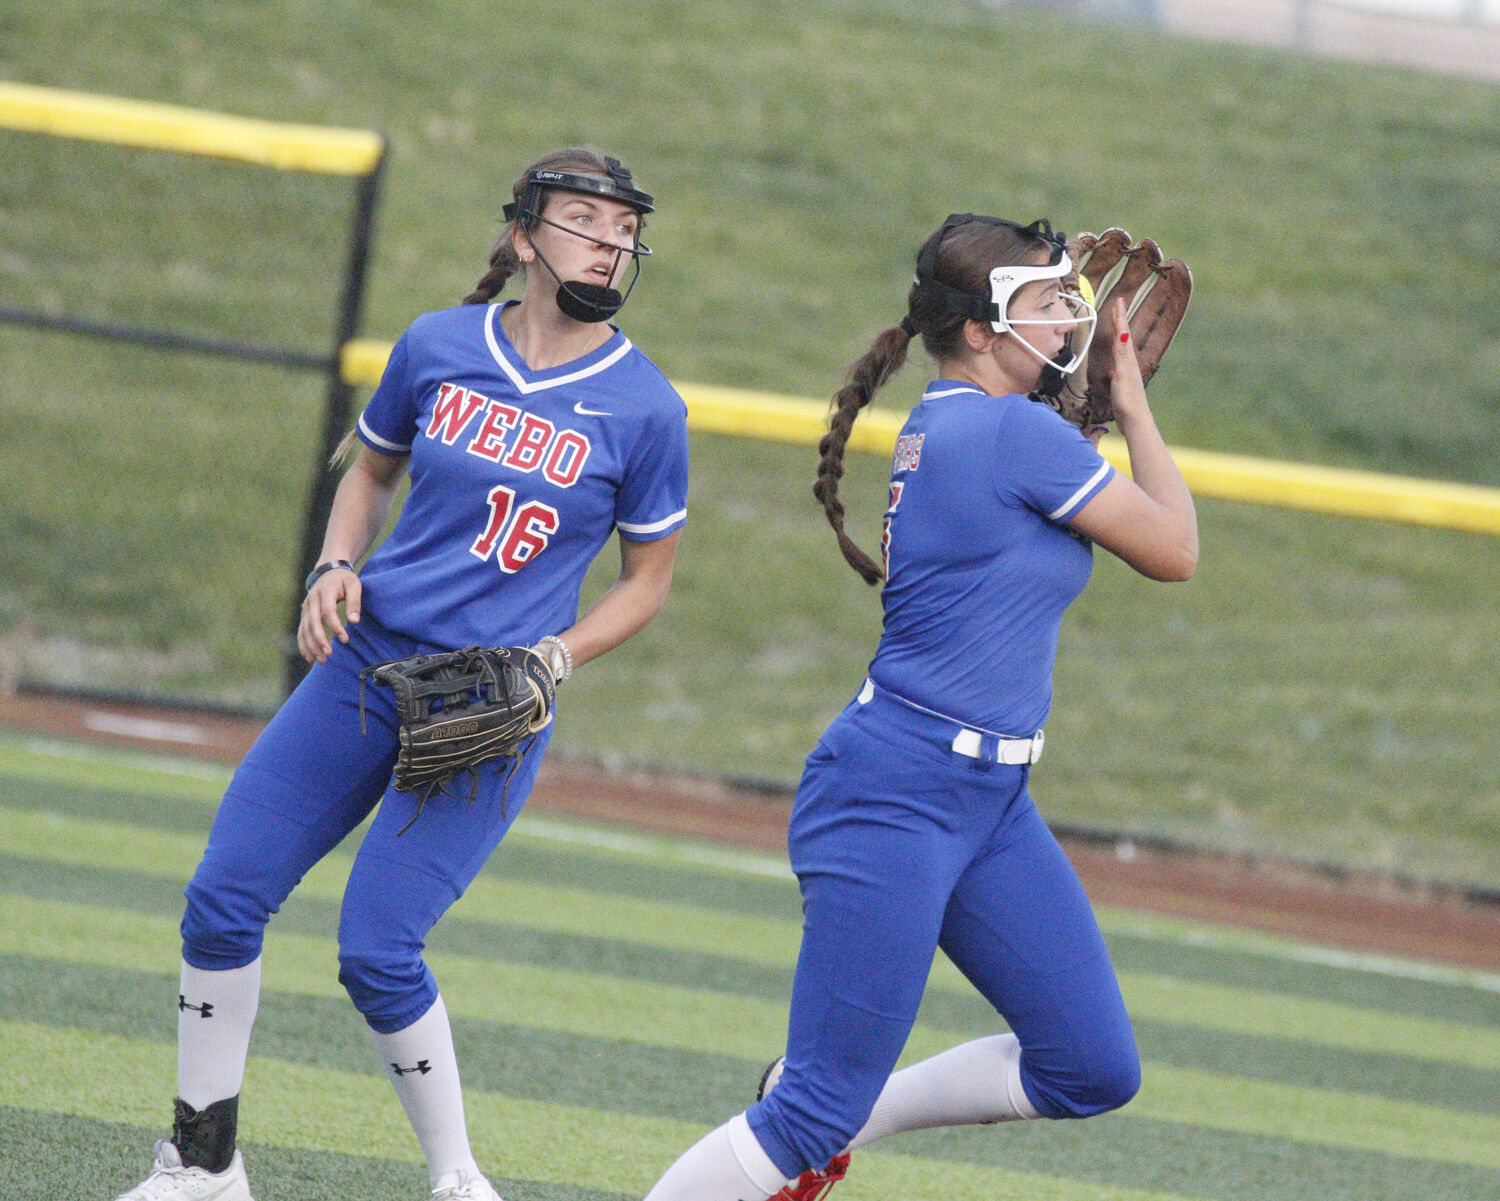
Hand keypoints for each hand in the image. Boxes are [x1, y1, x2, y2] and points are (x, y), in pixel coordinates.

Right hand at [298, 566, 360, 663]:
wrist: (328, 571)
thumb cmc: (344, 580)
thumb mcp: (354, 585)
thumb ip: (355, 602)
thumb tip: (354, 621)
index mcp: (325, 592)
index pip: (328, 612)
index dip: (335, 627)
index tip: (345, 639)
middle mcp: (311, 601)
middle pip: (313, 623)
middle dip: (320, 640)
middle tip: (329, 655)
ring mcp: (306, 608)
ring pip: (305, 630)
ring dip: (311, 646)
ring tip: (321, 660)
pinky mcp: (304, 615)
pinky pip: (301, 632)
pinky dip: (304, 645)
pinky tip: (310, 658)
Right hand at [1106, 297, 1148, 425]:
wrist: (1134, 419)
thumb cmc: (1127, 398)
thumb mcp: (1122, 374)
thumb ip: (1121, 354)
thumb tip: (1121, 333)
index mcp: (1128, 359)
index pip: (1122, 333)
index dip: (1119, 317)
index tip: (1119, 300)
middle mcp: (1129, 362)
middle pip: (1123, 337)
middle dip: (1120, 321)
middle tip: (1117, 305)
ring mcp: (1126, 372)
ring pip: (1121, 349)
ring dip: (1117, 336)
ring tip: (1115, 326)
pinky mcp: (1122, 383)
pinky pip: (1118, 364)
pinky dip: (1114, 358)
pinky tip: (1112, 363)